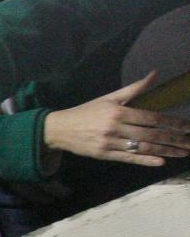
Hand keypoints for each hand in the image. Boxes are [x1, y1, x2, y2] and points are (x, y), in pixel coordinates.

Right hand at [44, 72, 189, 165]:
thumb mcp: (109, 98)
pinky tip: (160, 162)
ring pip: (142, 148)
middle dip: (173, 139)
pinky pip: (128, 158)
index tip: (187, 126)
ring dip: (165, 151)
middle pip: (150, 135)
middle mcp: (115, 128)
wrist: (60, 129)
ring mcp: (110, 143)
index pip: (151, 118)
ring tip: (182, 153)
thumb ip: (134, 88)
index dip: (171, 122)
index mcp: (119, 112)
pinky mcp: (104, 155)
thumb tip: (155, 74)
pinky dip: (145, 161)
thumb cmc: (86, 112)